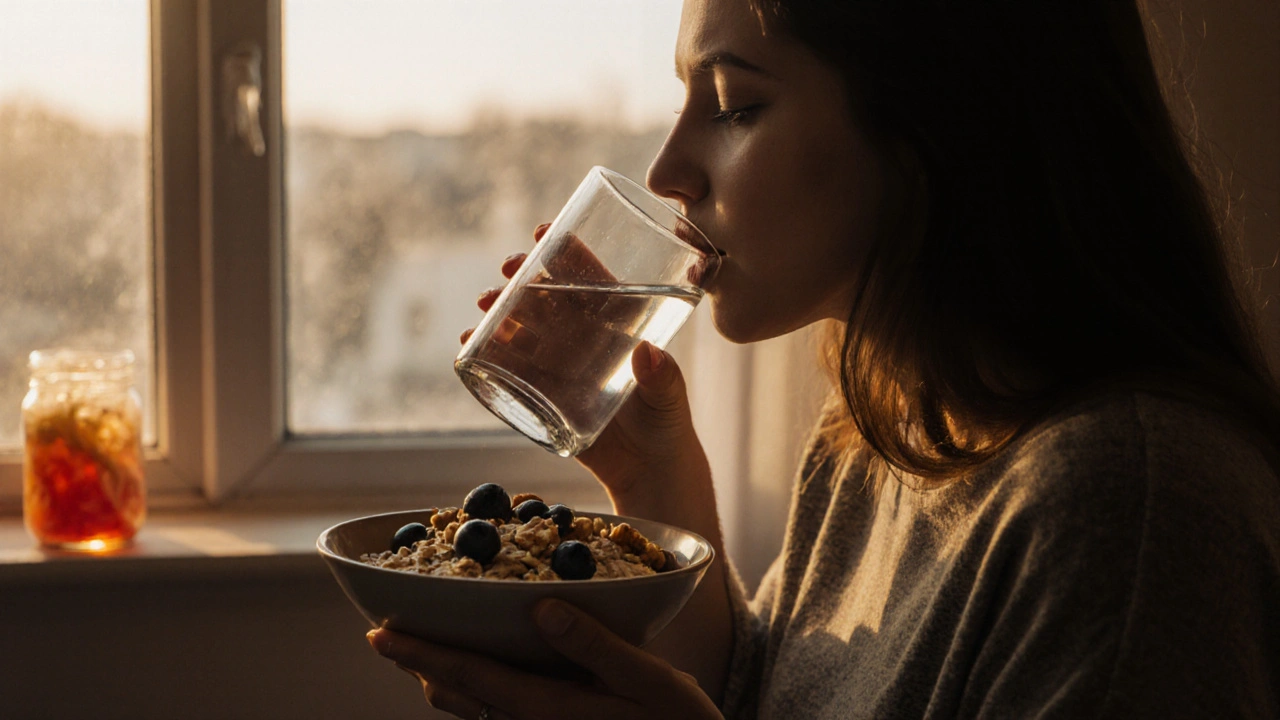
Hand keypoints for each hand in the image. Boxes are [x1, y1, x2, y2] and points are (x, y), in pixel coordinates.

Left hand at [366, 599, 722, 719]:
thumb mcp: (648, 680)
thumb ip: (594, 644)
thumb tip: (541, 606)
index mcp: (548, 709)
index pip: (469, 676)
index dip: (421, 653)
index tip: (378, 634)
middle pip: (456, 697)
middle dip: (420, 665)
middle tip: (388, 633)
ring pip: (470, 710)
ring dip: (443, 679)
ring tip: (423, 647)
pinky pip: (496, 714)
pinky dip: (474, 689)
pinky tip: (482, 668)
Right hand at [460, 224, 711, 506]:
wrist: (648, 473)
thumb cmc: (667, 426)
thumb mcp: (670, 398)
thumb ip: (663, 378)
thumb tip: (647, 353)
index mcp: (617, 325)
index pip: (590, 278)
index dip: (566, 252)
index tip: (545, 229)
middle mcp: (584, 339)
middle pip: (548, 296)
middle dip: (524, 277)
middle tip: (508, 269)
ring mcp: (559, 366)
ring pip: (524, 327)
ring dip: (500, 310)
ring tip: (486, 305)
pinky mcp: (541, 396)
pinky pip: (509, 369)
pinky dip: (487, 354)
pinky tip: (469, 344)